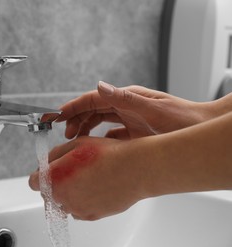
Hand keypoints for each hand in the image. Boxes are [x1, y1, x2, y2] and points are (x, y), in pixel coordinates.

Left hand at [29, 136, 145, 220]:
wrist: (134, 169)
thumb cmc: (107, 154)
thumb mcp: (76, 144)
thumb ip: (55, 154)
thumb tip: (46, 162)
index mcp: (54, 177)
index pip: (33, 182)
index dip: (40, 175)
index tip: (48, 171)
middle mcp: (62, 197)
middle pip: (47, 194)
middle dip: (54, 184)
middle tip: (69, 172)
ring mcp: (76, 209)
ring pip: (63, 204)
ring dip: (68, 194)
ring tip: (85, 179)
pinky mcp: (91, 216)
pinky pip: (78, 211)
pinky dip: (81, 202)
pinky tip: (93, 189)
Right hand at [58, 81, 211, 138]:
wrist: (201, 130)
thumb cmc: (183, 119)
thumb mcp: (152, 109)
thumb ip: (125, 99)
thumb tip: (100, 86)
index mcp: (127, 98)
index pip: (93, 99)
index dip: (73, 106)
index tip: (57, 115)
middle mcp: (126, 107)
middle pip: (92, 110)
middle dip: (75, 118)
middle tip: (62, 132)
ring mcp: (130, 120)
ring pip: (99, 122)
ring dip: (84, 128)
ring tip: (73, 140)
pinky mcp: (135, 133)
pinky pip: (111, 134)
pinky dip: (99, 139)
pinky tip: (94, 147)